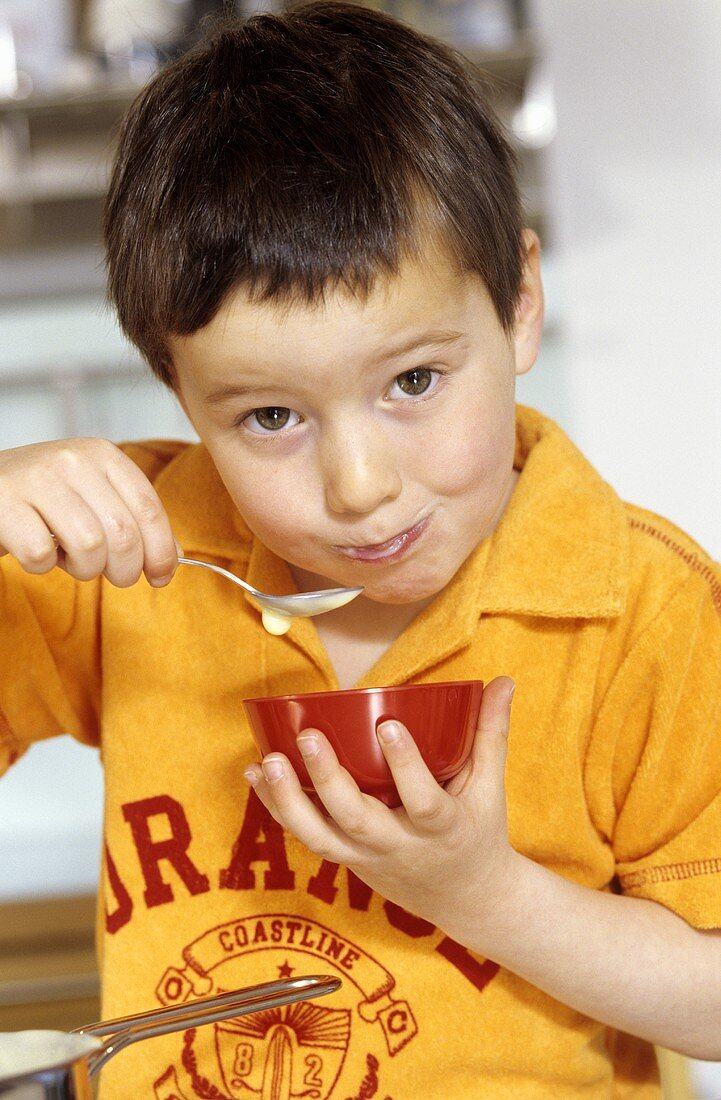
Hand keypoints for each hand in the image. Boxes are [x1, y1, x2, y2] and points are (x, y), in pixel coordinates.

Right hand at [0, 439, 178, 587]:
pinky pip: (42, 555)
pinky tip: (34, 548)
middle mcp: (72, 460)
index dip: (161, 550)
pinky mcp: (4, 504)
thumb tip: (171, 558)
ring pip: (89, 546)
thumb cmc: (42, 498)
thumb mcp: (92, 495)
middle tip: (113, 576)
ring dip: (83, 568)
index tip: (161, 576)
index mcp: (102, 455)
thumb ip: (132, 519)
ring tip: (67, 557)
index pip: (148, 507)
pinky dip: (42, 566)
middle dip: (125, 569)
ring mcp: (36, 479)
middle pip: (123, 533)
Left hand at [245, 677, 516, 938]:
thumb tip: (505, 681)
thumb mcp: (490, 788)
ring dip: (288, 800)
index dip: (405, 766)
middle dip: (329, 779)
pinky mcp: (345, 859)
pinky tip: (256, 773)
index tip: (387, 726)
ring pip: (320, 837)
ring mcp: (366, 856)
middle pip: (357, 819)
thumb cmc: (477, 834)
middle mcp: (398, 846)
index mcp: (441, 828)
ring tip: (267, 762)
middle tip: (309, 737)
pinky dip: (278, 807)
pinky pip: (305, 837)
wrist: (466, 901)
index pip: (423, 800)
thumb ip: (491, 732)